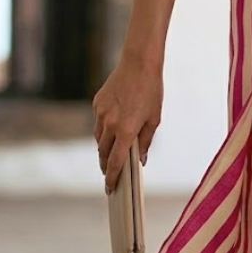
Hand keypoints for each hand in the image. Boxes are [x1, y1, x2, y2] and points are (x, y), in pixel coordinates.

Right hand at [92, 56, 162, 193]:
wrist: (139, 63)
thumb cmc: (151, 91)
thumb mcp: (154, 118)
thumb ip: (145, 141)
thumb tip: (140, 159)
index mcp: (126, 130)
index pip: (116, 162)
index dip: (112, 178)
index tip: (110, 189)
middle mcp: (110, 124)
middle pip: (103, 153)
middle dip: (106, 166)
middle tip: (110, 174)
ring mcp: (101, 113)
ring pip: (99, 139)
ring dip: (104, 149)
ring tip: (111, 154)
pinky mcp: (97, 103)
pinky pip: (98, 122)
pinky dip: (104, 129)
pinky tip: (112, 128)